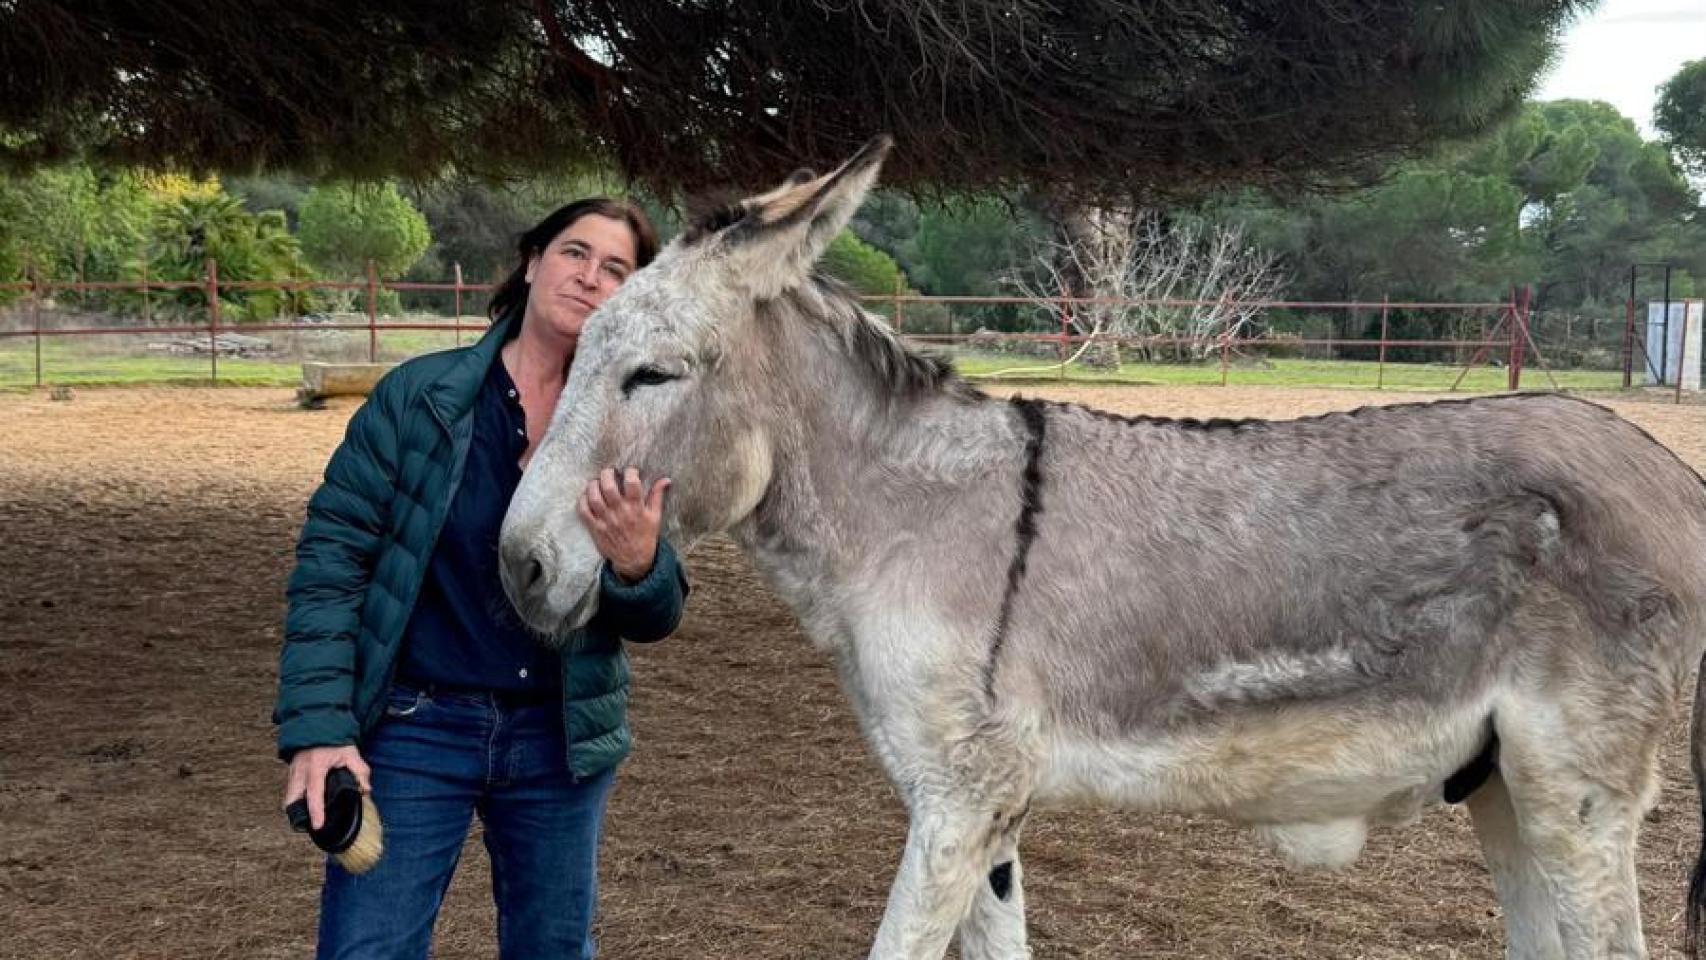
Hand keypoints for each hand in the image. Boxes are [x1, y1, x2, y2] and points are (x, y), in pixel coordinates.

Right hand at [283, 745, 370, 830]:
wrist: (317, 726)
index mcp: (315, 766)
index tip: (317, 826)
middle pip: (292, 800)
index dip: (316, 811)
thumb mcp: (350, 752)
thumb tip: (366, 790)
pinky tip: (306, 806)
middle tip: (310, 825)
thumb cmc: (333, 740)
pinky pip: (290, 793)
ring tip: (309, 818)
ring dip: (297, 809)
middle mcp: (300, 771)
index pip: (314, 793)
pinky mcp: (291, 774)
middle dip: (299, 815)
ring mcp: (292, 773)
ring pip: (289, 798)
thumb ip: (360, 771)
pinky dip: (296, 801)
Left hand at [578, 466, 670, 581]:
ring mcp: (606, 521)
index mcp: (636, 508)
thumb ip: (657, 496)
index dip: (630, 472)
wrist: (634, 560)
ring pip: (594, 497)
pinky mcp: (595, 528)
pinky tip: (586, 496)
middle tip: (609, 472)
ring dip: (593, 485)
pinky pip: (584, 512)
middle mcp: (620, 513)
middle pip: (608, 487)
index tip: (630, 471)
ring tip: (596, 482)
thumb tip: (665, 479)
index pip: (632, 483)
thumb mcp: (655, 516)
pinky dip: (582, 501)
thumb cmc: (645, 537)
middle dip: (607, 474)